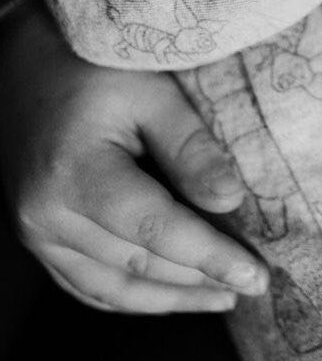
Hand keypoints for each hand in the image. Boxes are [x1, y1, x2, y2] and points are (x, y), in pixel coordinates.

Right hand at [0, 1, 268, 313]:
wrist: (25, 60)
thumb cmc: (93, 66)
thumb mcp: (152, 92)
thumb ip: (191, 148)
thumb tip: (230, 201)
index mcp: (75, 175)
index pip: (158, 233)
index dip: (211, 258)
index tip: (256, 276)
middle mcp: (45, 215)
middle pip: (138, 265)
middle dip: (201, 281)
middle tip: (254, 286)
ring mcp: (34, 231)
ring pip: (110, 288)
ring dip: (170, 300)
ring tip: (223, 299)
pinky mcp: (35, 234)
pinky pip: (85, 285)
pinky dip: (131, 297)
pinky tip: (172, 296)